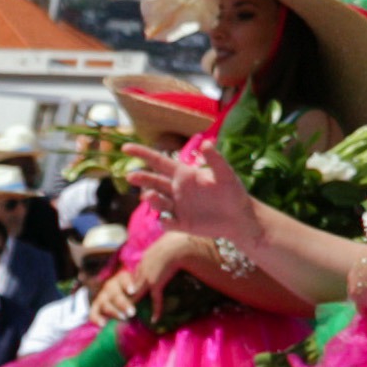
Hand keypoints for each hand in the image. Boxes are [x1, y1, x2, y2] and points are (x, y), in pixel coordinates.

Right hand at [91, 265, 145, 324]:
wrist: (122, 291)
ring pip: (105, 304)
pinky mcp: (96, 306)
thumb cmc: (137, 287)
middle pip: (115, 294)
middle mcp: (110, 286)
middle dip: (123, 304)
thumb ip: (146, 286)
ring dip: (113, 312)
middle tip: (132, 312)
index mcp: (121, 278)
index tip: (133, 291)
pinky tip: (103, 324)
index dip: (127, 284)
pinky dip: (97, 319)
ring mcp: (102, 296)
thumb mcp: (140, 283)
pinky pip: (93, 313)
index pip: (123, 279)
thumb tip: (162, 286)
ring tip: (123, 318)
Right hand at [134, 145, 259, 254]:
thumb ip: (216, 160)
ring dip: (152, 198)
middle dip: (141, 178)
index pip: (159, 162)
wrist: (240, 218)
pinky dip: (164, 222)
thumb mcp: (226, 175)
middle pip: (154, 181)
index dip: (143, 154)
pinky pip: (167, 224)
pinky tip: (166, 221)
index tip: (126, 148)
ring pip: (158, 202)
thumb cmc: (234, 192)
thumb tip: (206, 142)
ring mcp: (178, 207)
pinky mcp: (181, 224)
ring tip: (150, 195)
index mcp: (185, 175)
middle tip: (131, 175)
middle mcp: (177, 190)